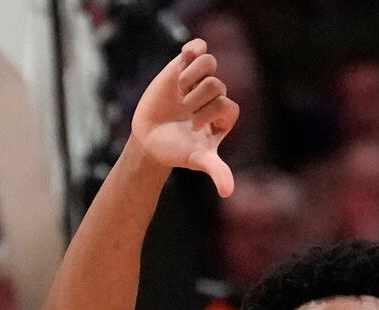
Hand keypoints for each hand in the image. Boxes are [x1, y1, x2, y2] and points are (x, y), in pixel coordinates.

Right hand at [131, 38, 238, 196]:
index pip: (228, 104)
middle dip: (198, 99)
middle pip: (216, 85)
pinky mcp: (182, 68)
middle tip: (183, 111)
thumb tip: (228, 191)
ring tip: (180, 90)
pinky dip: (194, 49)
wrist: (150, 141)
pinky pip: (197, 49)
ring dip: (193, 77)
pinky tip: (185, 56)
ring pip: (209, 64)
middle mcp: (214, 97)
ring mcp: (198, 81)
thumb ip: (215, 170)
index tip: (194, 128)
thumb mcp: (196, 159)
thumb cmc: (176, 151)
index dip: (210, 114)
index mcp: (224, 116)